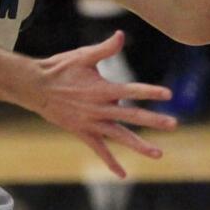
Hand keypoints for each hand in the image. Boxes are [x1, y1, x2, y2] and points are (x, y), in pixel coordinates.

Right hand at [18, 31, 175, 178]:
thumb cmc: (60, 68)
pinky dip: (110, 162)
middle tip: (174, 124)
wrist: (35, 87)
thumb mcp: (83, 56)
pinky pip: (99, 150)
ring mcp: (91, 123)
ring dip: (140, 145)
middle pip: (131, 116)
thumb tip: (121, 35)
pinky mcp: (83, 132)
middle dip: (154, 120)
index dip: (150, 92)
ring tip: (159, 154)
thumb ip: (105, 48)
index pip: (131, 90)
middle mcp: (99, 108)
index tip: (168, 94)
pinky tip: (122, 174)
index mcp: (102, 89)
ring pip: (120, 136)